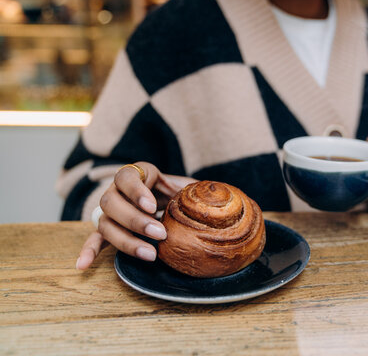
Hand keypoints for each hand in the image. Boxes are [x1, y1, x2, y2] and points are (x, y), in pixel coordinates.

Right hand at [76, 162, 196, 269]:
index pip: (127, 176)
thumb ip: (195, 188)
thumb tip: (212, 191)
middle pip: (112, 202)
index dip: (136, 190)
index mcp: (138, 174)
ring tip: (150, 254)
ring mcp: (110, 211)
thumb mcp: (188, 186)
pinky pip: (94, 239)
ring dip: (125, 240)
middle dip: (135, 221)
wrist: (173, 205)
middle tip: (160, 234)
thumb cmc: (180, 194)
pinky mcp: (107, 229)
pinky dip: (88, 252)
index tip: (152, 205)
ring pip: (105, 223)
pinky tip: (82, 266)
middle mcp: (118, 191)